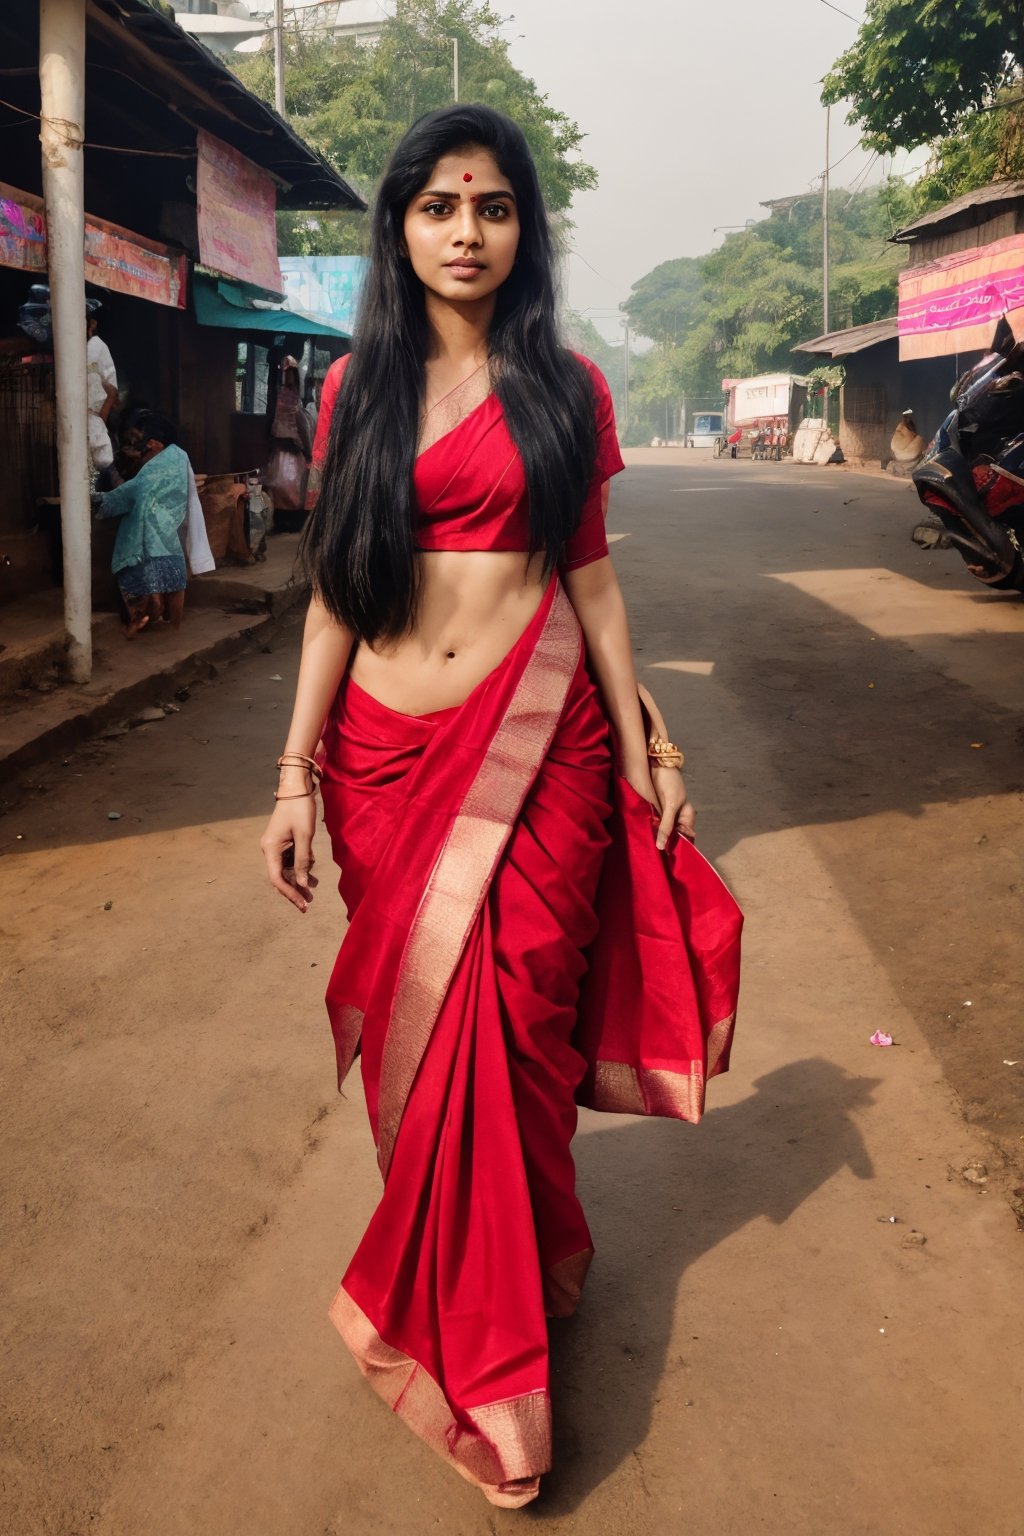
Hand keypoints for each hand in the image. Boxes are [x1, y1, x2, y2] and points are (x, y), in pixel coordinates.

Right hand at [260, 793, 318, 911]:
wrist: (296, 787)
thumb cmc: (300, 809)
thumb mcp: (304, 836)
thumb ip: (303, 861)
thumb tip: (302, 883)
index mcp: (271, 849)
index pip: (277, 879)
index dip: (290, 893)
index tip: (303, 904)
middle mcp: (270, 849)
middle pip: (281, 876)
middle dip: (295, 889)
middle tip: (309, 902)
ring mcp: (276, 845)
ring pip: (287, 868)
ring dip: (299, 877)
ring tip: (314, 888)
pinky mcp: (283, 841)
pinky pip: (291, 859)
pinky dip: (301, 865)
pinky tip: (312, 869)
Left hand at [652, 763, 695, 847]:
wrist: (658, 764)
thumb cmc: (669, 782)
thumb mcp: (670, 805)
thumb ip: (666, 825)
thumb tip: (662, 846)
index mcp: (688, 817)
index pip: (686, 838)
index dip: (678, 847)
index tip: (666, 854)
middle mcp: (679, 818)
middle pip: (674, 836)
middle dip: (666, 843)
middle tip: (655, 851)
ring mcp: (668, 814)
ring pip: (664, 831)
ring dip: (658, 836)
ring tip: (649, 845)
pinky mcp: (658, 810)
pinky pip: (656, 823)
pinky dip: (652, 828)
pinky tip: (645, 833)